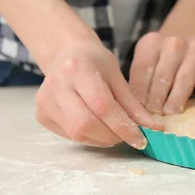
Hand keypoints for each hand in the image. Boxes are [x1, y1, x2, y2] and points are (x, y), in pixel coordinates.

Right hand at [34, 39, 162, 147]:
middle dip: (112, 136)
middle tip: (127, 135)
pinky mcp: (41, 114)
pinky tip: (96, 126)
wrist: (66, 54)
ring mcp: (45, 101)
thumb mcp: (118, 77)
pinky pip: (69, 135)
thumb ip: (133, 105)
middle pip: (85, 124)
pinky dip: (88, 137)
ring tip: (114, 131)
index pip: (102, 106)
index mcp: (78, 69)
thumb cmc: (96, 63)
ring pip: (76, 134)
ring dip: (101, 139)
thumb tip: (154, 128)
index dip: (123, 126)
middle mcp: (56, 85)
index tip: (141, 139)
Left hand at [128, 32, 194, 114]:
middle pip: (162, 76)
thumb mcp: (148, 59)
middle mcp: (174, 44)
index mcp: (152, 43)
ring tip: (170, 115)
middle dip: (156, 100)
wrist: (191, 35)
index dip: (139, 93)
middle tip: (153, 118)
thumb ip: (141, 80)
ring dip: (176, 99)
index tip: (138, 112)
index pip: (142, 70)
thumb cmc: (164, 56)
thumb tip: (135, 110)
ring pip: (184, 79)